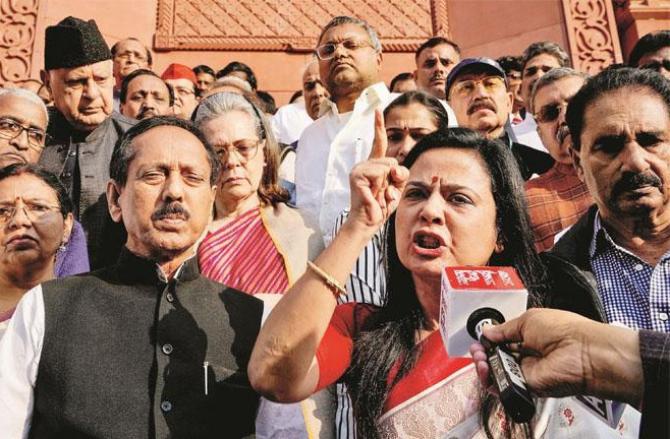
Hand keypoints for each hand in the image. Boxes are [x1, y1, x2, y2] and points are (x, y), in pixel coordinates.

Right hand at [347, 110, 407, 231]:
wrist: (368, 222)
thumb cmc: (381, 206)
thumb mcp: (397, 188)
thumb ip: (400, 174)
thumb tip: (394, 166)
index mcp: (374, 165)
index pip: (379, 143)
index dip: (378, 126)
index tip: (378, 110)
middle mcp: (364, 164)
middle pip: (392, 160)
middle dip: (396, 178)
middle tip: (384, 193)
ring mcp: (359, 169)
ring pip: (388, 166)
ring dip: (389, 184)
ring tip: (379, 195)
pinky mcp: (357, 175)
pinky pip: (380, 173)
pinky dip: (382, 187)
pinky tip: (374, 196)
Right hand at [468, 308, 641, 404]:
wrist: (584, 352)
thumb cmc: (565, 331)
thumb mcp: (528, 320)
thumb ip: (505, 329)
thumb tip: (487, 332)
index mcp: (528, 337)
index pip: (502, 342)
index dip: (488, 341)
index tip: (480, 339)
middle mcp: (527, 356)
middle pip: (496, 358)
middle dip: (482, 354)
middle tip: (477, 351)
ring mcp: (526, 373)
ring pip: (497, 374)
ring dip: (483, 367)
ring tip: (480, 359)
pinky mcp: (528, 387)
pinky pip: (504, 387)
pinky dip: (491, 381)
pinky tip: (487, 369)